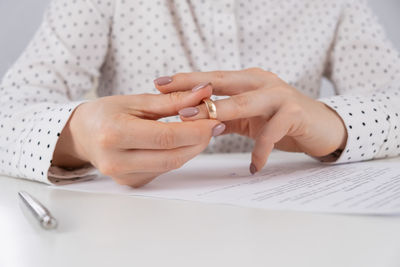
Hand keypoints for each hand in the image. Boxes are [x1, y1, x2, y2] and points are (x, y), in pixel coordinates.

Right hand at [53, 84, 223, 186]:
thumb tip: (203, 94)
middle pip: (172, 156)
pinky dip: (177, 155)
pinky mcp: (131, 183)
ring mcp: (124, 176)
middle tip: (215, 125)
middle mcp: (117, 161)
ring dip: (192, 148)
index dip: (195, 130)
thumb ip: (171, 101)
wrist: (81, 135)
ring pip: (171, 165)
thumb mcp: (136, 100)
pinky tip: (182, 142)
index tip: (215, 119)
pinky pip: (163, 170)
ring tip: (202, 130)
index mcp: (114, 135)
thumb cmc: (105, 113)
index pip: (166, 137)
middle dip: (199, 141)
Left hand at [156, 68, 347, 173]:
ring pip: (244, 103)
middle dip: (195, 91)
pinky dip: (260, 152)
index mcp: (248, 79)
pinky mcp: (294, 113)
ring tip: (199, 127)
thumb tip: (193, 120)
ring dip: (220, 114)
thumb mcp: (250, 115)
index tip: (160, 83)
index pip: (212, 78)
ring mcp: (279, 95)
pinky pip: (271, 134)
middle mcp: (261, 82)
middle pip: (223, 82)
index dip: (187, 80)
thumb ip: (226, 114)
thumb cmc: (281, 120)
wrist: (322, 125)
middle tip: (169, 99)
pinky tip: (253, 167)